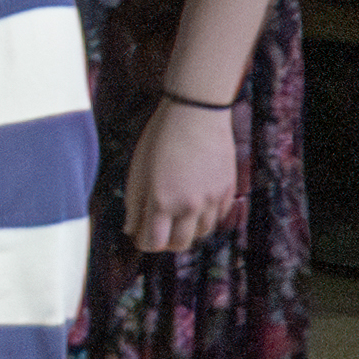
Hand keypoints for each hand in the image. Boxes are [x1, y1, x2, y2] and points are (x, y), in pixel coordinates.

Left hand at [119, 94, 249, 257]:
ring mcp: (213, 200)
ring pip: (201, 233)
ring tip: (176, 218)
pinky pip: (218, 217)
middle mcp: (190, 206)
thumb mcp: (138, 170)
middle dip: (166, 242)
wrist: (196, 115)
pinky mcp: (228, 191)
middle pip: (180, 244)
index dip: (144, 243)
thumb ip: (134, 203)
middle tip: (158, 232)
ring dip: (187, 230)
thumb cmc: (160, 138)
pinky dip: (206, 218)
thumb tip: (130, 229)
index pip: (153, 242)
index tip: (140, 236)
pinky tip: (195, 206)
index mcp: (162, 201)